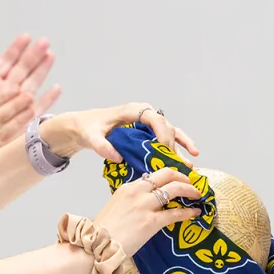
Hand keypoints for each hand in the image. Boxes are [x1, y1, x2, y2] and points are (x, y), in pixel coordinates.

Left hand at [0, 34, 60, 117]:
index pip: (4, 64)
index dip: (15, 50)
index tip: (26, 37)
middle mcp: (3, 95)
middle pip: (21, 71)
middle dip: (32, 56)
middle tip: (44, 42)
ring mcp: (14, 108)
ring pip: (31, 85)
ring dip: (41, 71)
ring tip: (50, 55)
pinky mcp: (22, 124)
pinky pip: (37, 110)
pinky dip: (47, 100)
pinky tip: (56, 88)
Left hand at [40, 103, 199, 163]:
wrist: (83, 126)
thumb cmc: (88, 128)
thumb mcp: (91, 137)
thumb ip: (102, 146)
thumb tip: (118, 157)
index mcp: (132, 110)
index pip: (153, 118)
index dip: (162, 133)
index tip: (164, 150)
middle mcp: (143, 113)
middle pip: (165, 126)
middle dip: (173, 145)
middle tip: (176, 163)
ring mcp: (147, 122)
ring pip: (170, 132)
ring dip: (181, 146)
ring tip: (191, 160)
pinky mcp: (147, 131)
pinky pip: (167, 136)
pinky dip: (179, 144)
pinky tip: (190, 154)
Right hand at [93, 167, 202, 254]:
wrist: (96, 245)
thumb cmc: (105, 230)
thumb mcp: (116, 206)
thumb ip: (132, 200)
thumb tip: (146, 203)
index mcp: (128, 187)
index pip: (153, 175)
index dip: (169, 175)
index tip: (178, 179)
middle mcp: (137, 191)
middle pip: (167, 174)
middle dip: (183, 176)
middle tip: (191, 183)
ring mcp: (145, 205)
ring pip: (175, 189)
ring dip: (190, 190)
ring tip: (197, 195)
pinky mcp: (151, 222)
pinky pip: (175, 213)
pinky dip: (188, 212)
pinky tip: (195, 212)